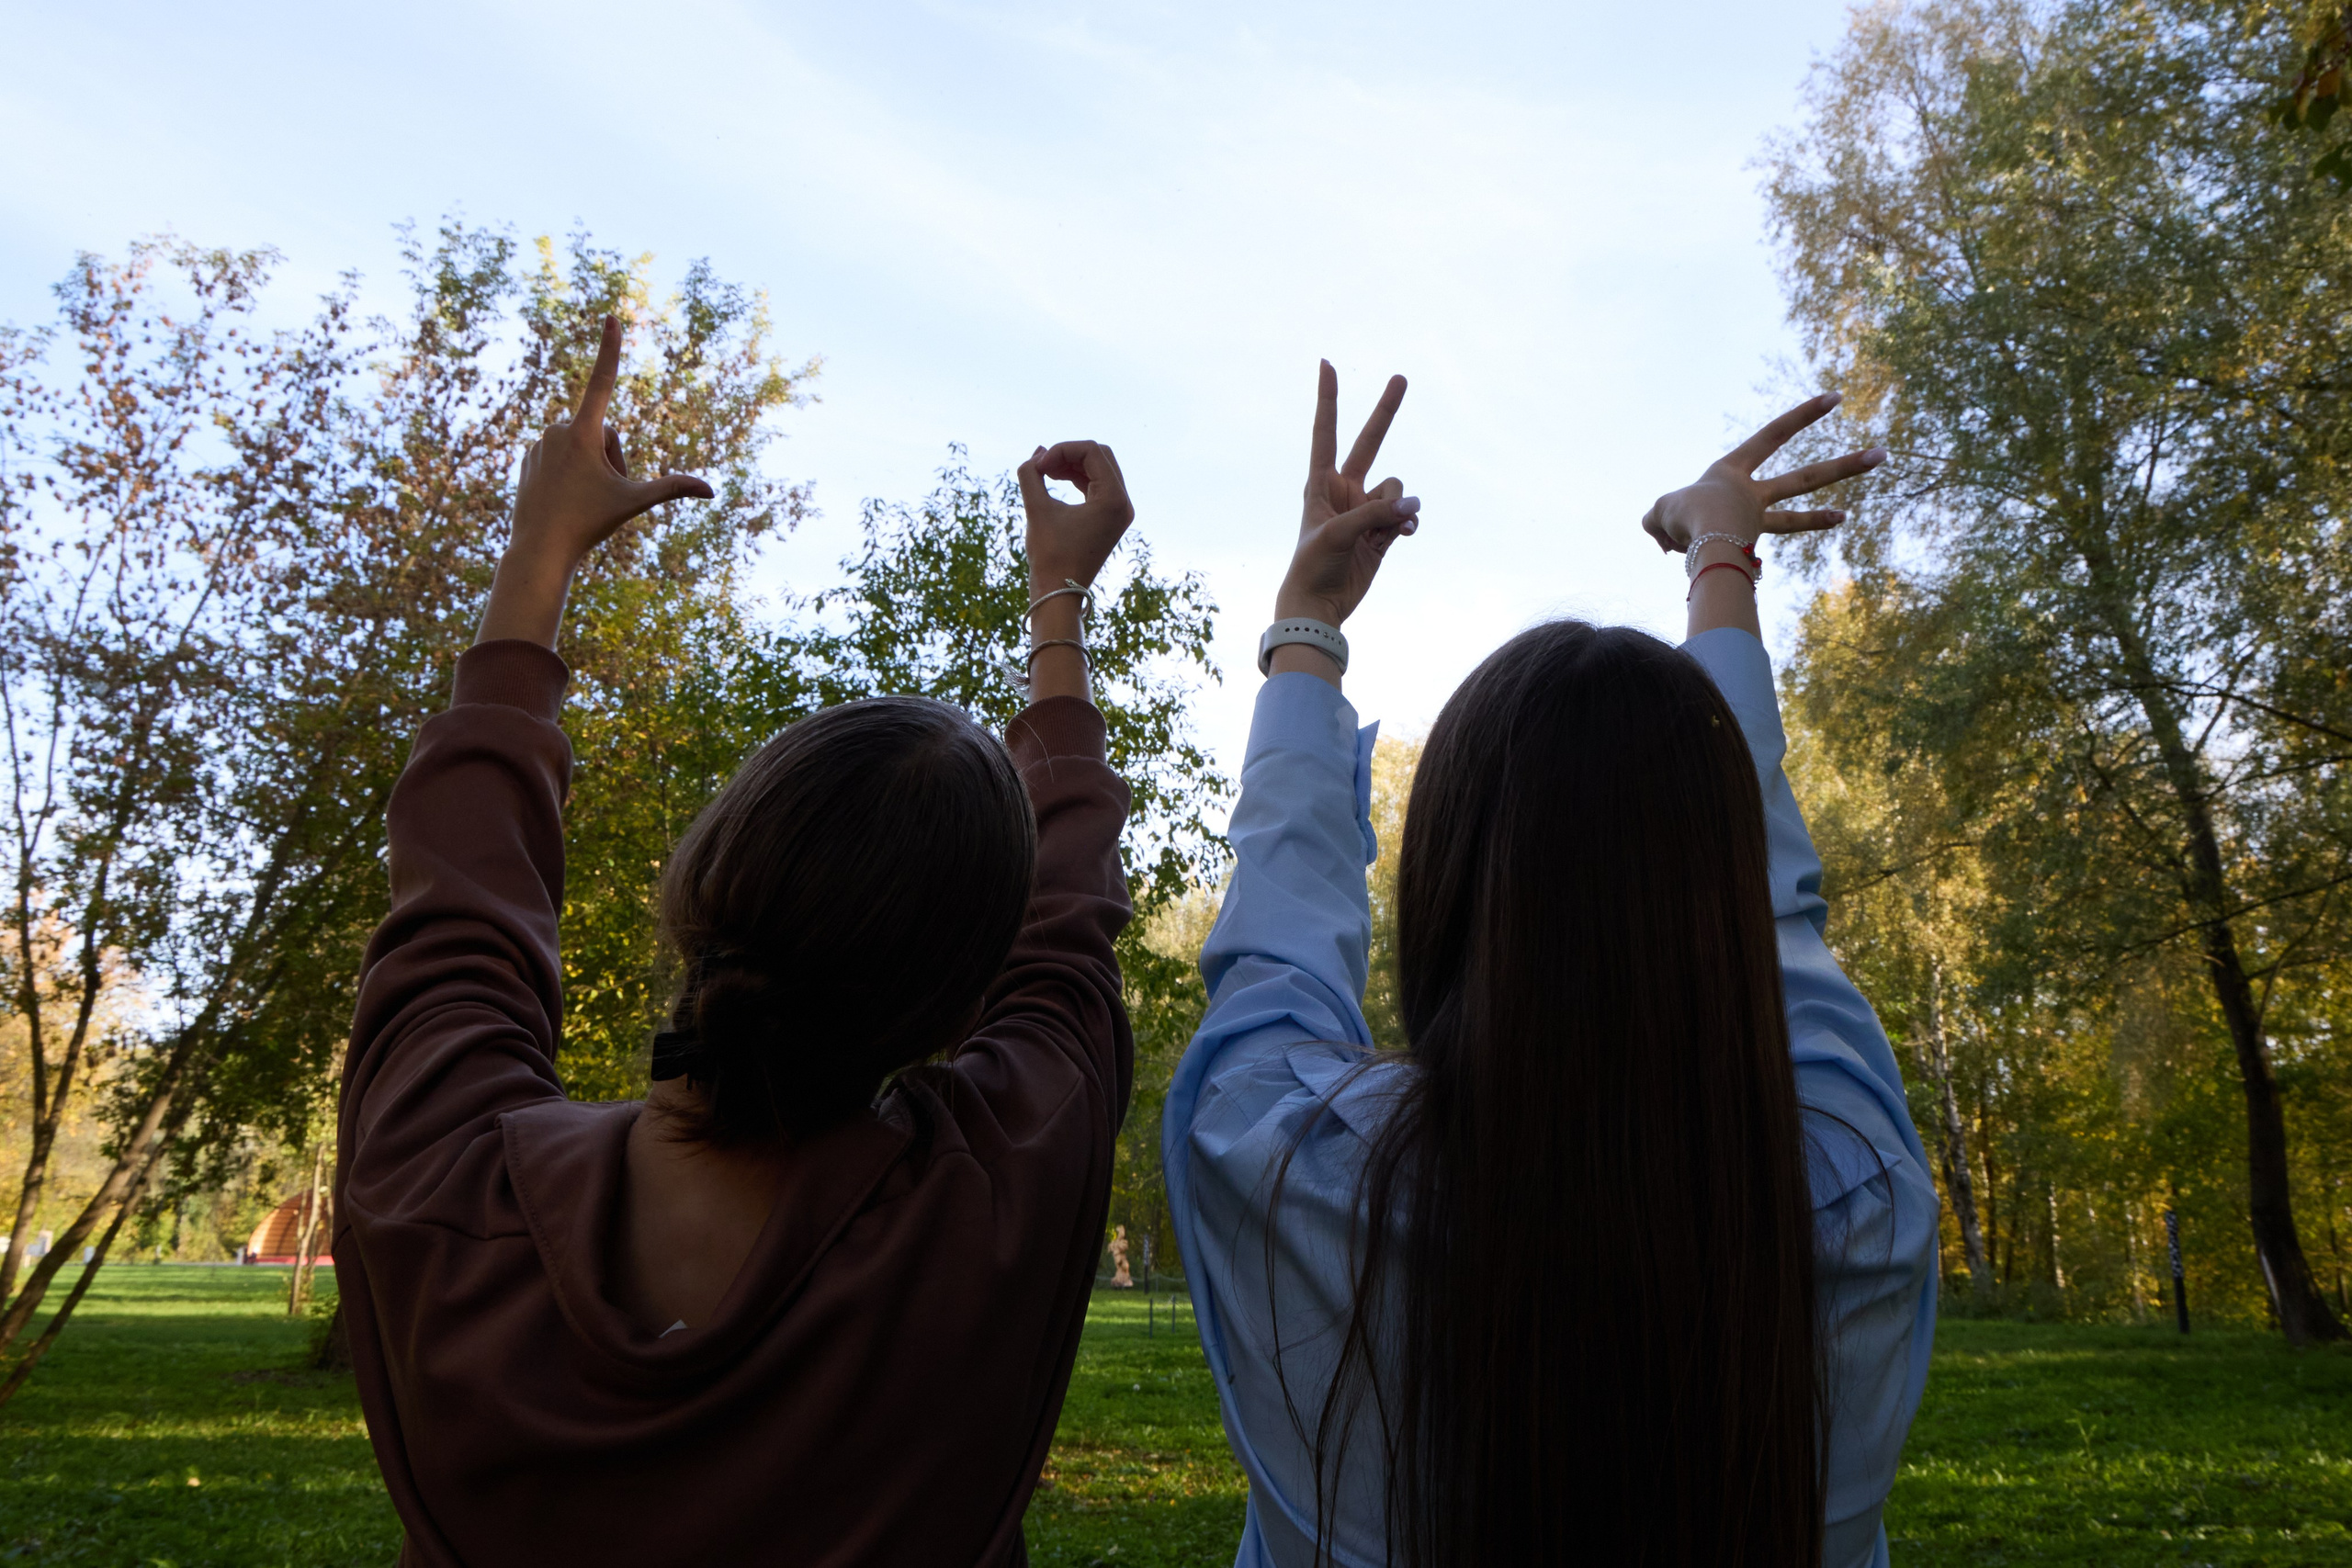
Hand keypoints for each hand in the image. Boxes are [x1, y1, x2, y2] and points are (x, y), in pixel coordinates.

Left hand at [475, 316, 714, 646]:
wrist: (539, 549)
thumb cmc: (587, 524)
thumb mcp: (634, 503)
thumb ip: (673, 488)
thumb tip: (712, 490)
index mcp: (582, 432)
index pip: (602, 381)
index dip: (611, 348)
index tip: (611, 317)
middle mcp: (557, 429)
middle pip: (603, 432)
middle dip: (611, 457)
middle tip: (602, 491)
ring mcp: (540, 442)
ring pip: (581, 444)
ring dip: (591, 466)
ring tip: (580, 497)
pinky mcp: (528, 456)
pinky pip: (561, 454)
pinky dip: (569, 472)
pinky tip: (562, 497)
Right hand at [1016, 441, 1134, 593]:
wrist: (1059, 593)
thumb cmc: (1049, 555)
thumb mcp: (1036, 509)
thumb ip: (1031, 474)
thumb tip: (1038, 451)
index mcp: (1114, 499)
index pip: (1092, 451)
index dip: (1062, 449)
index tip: (1038, 465)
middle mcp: (1123, 504)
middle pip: (1100, 456)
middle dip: (1068, 454)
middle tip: (1042, 465)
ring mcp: (1119, 512)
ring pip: (1098, 470)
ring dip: (1071, 465)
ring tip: (1043, 471)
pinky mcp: (1110, 519)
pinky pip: (1097, 486)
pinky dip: (1076, 478)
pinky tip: (1053, 479)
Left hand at [1275, 361, 1416, 627]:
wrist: (1319, 605)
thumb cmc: (1313, 565)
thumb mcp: (1338, 534)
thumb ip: (1375, 514)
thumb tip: (1413, 504)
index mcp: (1321, 483)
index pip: (1325, 432)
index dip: (1328, 399)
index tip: (1326, 364)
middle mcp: (1344, 490)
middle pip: (1370, 442)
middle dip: (1386, 412)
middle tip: (1401, 377)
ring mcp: (1365, 510)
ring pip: (1396, 489)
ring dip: (1398, 506)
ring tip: (1389, 529)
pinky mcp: (1382, 532)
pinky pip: (1405, 514)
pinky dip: (1408, 521)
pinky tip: (1406, 533)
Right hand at [1641, 392, 1882, 553]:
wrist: (1701, 544)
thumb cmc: (1681, 519)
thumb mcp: (1660, 514)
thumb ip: (1663, 523)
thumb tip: (1674, 545)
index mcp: (1732, 472)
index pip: (1773, 434)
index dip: (1803, 415)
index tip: (1835, 398)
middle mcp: (1752, 494)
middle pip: (1807, 477)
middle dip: (1845, 465)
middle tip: (1882, 455)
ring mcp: (1756, 523)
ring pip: (1795, 518)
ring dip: (1822, 516)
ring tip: (1846, 515)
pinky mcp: (1753, 551)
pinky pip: (1741, 562)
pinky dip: (1716, 569)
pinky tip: (1699, 573)